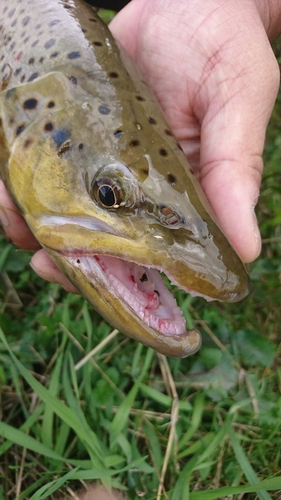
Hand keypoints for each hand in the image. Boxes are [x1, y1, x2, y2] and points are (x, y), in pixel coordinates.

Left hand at [1, 0, 279, 287]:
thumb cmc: (225, 45)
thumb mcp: (239, 103)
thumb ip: (235, 169)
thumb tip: (248, 248)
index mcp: (181, 192)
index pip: (153, 250)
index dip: (122, 274)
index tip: (93, 282)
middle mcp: (138, 182)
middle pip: (100, 235)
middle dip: (67, 254)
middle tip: (44, 260)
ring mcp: (103, 155)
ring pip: (63, 203)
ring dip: (33, 218)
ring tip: (12, 214)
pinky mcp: (77, 126)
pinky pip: (43, 158)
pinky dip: (19, 173)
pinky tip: (4, 178)